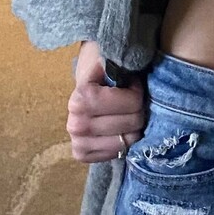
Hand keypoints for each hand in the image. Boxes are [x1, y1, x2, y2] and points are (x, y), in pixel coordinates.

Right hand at [67, 40, 146, 164]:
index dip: (137, 92)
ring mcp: (77, 141)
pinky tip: (118, 129)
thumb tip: (118, 65)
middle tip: (129, 101)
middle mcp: (75, 123)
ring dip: (133, 127)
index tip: (130, 84)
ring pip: (128, 141)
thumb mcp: (112, 60)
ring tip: (124, 114)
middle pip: (133, 122)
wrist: (85, 85)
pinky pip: (116, 154)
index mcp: (82, 98)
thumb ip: (119, 62)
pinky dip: (123, 142)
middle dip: (138, 109)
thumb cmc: (104, 71)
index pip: (133, 102)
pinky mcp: (81, 154)